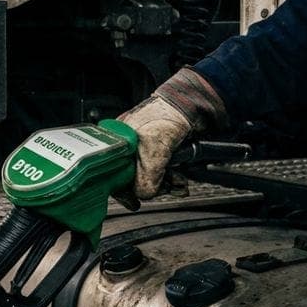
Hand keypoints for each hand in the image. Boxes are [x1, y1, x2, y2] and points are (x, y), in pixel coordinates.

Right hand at [117, 68, 227, 198]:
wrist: (194, 105)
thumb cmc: (167, 114)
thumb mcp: (152, 148)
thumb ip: (145, 175)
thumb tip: (143, 194)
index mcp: (116, 142)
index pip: (113, 173)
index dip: (123, 188)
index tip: (133, 201)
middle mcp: (128, 147)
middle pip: (133, 178)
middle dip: (152, 187)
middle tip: (165, 188)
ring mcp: (145, 150)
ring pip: (151, 178)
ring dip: (166, 185)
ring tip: (177, 183)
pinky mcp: (162, 154)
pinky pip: (164, 175)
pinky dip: (173, 181)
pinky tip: (180, 182)